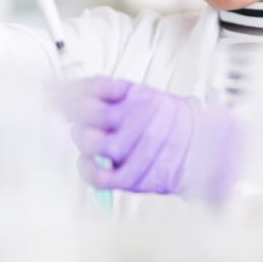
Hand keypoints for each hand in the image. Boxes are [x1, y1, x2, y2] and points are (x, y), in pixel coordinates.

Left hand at [58, 77, 241, 200]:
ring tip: (86, 139)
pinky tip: (87, 164)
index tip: (52, 94)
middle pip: (84, 113)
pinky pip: (97, 174)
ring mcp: (133, 147)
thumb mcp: (149, 98)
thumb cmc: (176, 127)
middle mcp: (133, 117)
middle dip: (72, 117)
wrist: (210, 152)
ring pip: (88, 142)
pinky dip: (85, 170)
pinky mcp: (134, 175)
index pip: (92, 87)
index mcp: (136, 95)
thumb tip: (71, 95)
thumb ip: (116, 95)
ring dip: (80, 140)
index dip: (66, 91)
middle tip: (74, 119)